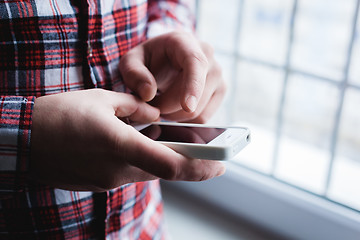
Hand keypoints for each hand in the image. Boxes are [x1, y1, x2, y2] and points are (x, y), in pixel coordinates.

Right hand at [30, 89, 224, 191]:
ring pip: (149, 172)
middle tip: (211, 157)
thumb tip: (156, 115)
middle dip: (191, 166)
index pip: (170, 164)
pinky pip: (132, 173)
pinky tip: (141, 145)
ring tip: (173, 143)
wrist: (24, 140)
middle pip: (165, 172)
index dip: (200, 167)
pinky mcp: (101, 183)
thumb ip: (136, 107)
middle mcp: (118, 170)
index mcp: (120, 145)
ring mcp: (109, 181)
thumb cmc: (60, 115)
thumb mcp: (103, 100)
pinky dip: (144, 161)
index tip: (221, 165)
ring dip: (165, 160)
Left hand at [120, 31, 225, 122]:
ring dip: (175, 115)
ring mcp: (217, 74)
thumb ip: (134, 74)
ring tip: (162, 104)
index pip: (196, 63)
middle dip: (168, 107)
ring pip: (200, 110)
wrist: (164, 59)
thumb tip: (148, 93)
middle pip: (196, 94)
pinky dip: (186, 120)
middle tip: (151, 104)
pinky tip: (174, 109)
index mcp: (185, 42)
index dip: (193, 86)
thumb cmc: (148, 60)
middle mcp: (207, 55)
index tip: (187, 106)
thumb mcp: (131, 62)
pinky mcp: (220, 91)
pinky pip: (204, 117)